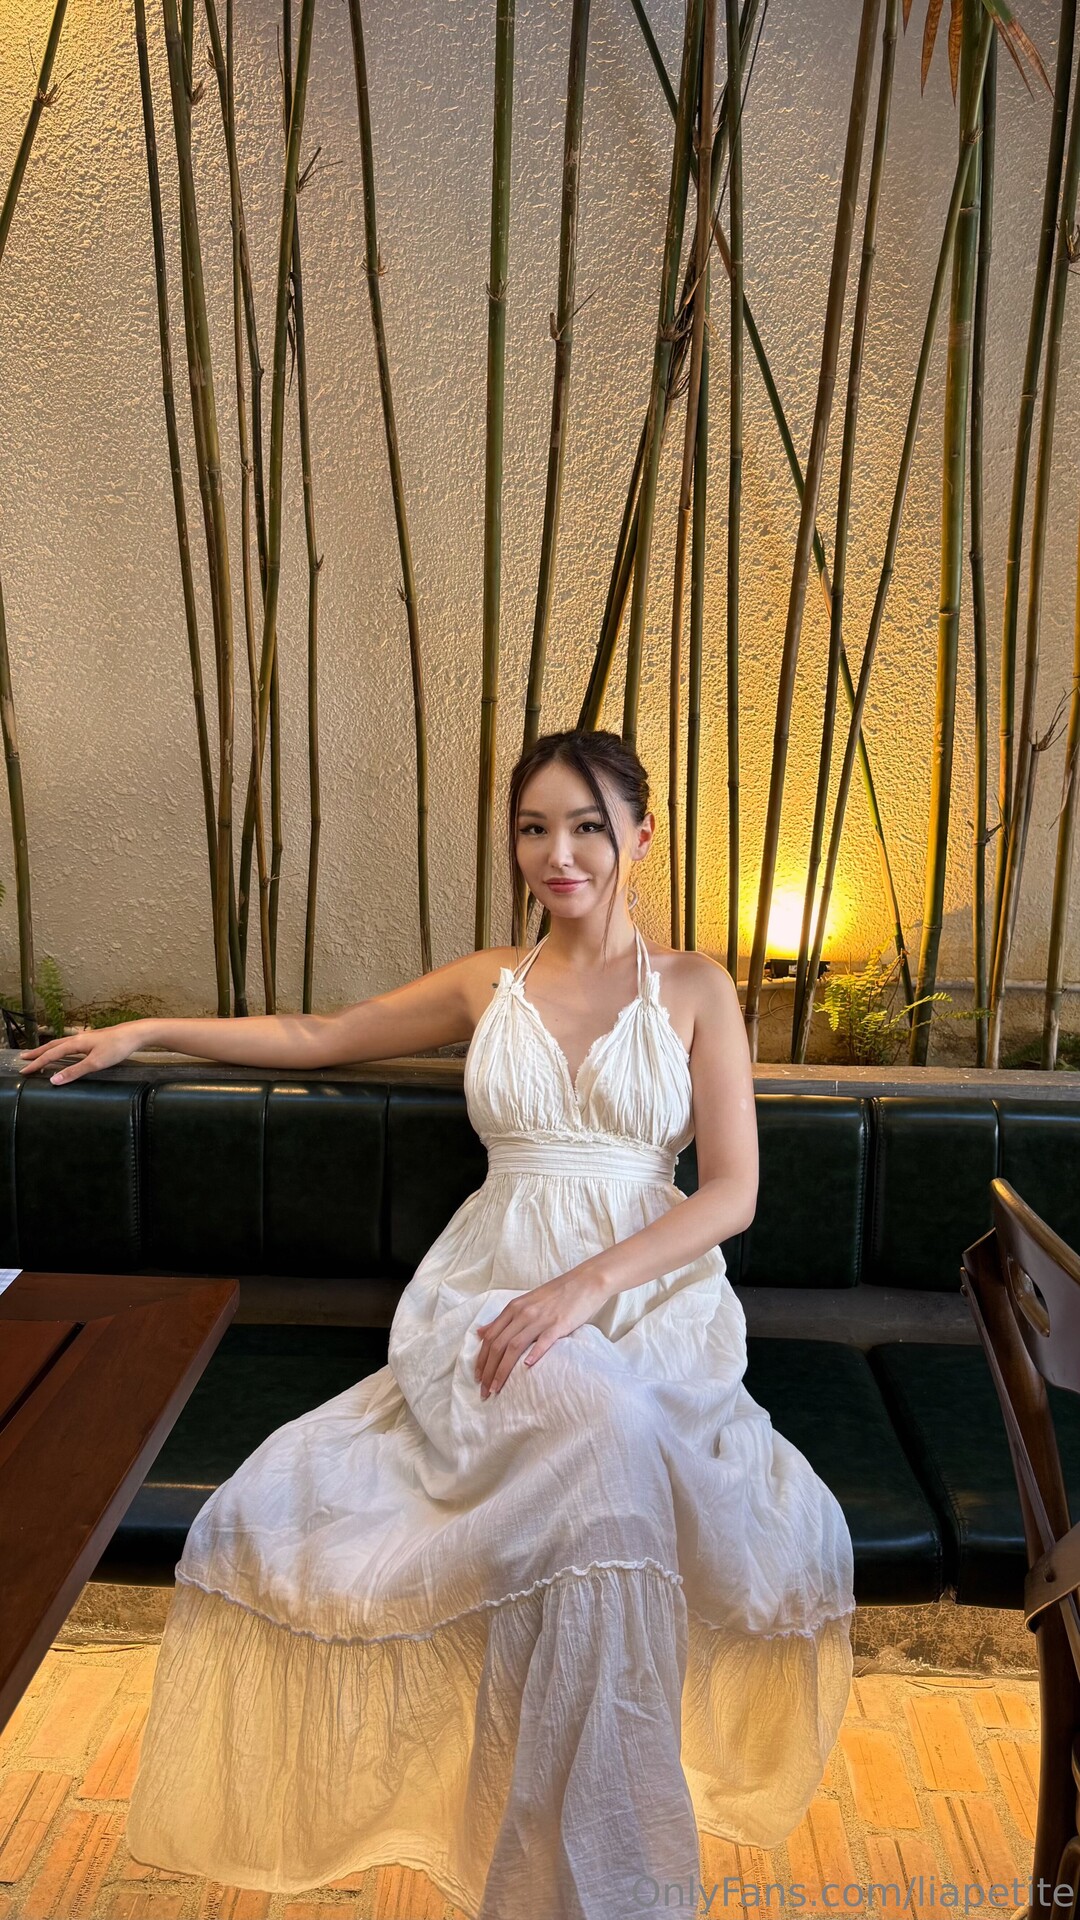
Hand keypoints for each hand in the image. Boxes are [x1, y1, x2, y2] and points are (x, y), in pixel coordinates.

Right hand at [16, 1021, 148, 1084]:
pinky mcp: (93, 1039)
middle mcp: (77, 1038)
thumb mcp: (95, 1063)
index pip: (50, 1054)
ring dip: (48, 1049)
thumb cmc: (117, 1047)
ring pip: (60, 1043)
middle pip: (52, 1046)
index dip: (37, 1063)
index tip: (24, 1071)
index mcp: (75, 1043)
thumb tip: (53, 1080)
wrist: (136, 1034)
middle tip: (23, 1059)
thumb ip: (74, 1071)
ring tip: (38, 1054)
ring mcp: (85, 1038)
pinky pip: (69, 1044)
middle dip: (37, 1053)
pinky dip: (60, 1048)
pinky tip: (64, 1050)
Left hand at [474, 1265, 609, 1398]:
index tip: (477, 1378)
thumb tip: (480, 1332)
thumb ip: (503, 1319)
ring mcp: (540, 1319)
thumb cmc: (556, 1294)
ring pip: (514, 1346)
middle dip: (488, 1371)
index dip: (481, 1360)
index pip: (490, 1337)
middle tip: (484, 1391)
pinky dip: (533, 1354)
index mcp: (513, 1308)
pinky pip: (543, 1341)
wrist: (585, 1281)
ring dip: (503, 1370)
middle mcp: (523, 1313)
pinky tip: (526, 1367)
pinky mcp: (559, 1324)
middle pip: (498, 1345)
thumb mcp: (524, 1302)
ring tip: (497, 1388)